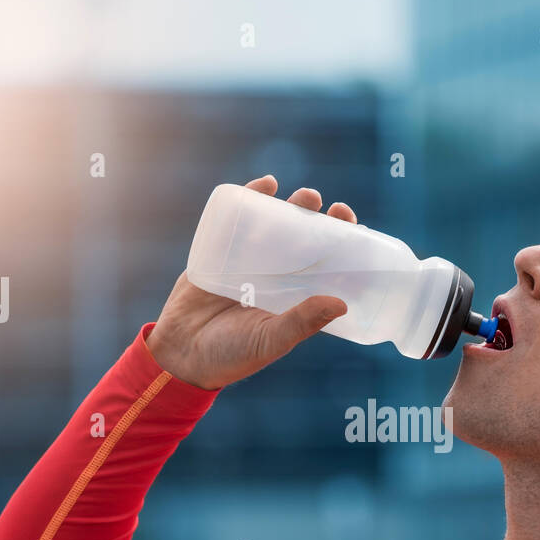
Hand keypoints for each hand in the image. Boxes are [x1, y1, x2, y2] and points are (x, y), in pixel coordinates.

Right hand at [146, 175, 359, 389]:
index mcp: (294, 298)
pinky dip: (253, 197)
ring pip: (276, 225)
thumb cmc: (231, 355)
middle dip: (323, 221)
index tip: (358, 233)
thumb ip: (301, 322)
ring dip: (294, 206)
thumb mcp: (270, 340)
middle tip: (336, 210)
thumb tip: (341, 303)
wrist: (180, 353)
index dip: (344, 249)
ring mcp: (248, 261)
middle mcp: (276, 276)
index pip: (326, 267)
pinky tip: (267, 184)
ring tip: (308, 197)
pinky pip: (238, 219)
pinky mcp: (220, 250)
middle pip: (305, 240)